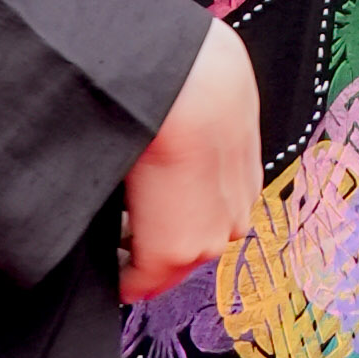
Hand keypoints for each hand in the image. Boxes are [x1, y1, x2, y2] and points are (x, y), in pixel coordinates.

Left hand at [119, 13, 260, 299]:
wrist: (194, 73)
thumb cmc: (144, 123)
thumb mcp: (109, 179)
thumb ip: (107, 217)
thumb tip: (107, 224)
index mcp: (177, 250)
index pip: (141, 283)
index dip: (118, 274)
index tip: (105, 262)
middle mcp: (217, 236)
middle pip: (176, 258)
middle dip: (148, 246)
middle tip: (118, 220)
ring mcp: (240, 206)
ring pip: (204, 227)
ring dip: (179, 217)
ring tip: (148, 183)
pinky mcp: (254, 175)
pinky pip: (223, 198)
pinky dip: (202, 190)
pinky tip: (181, 161)